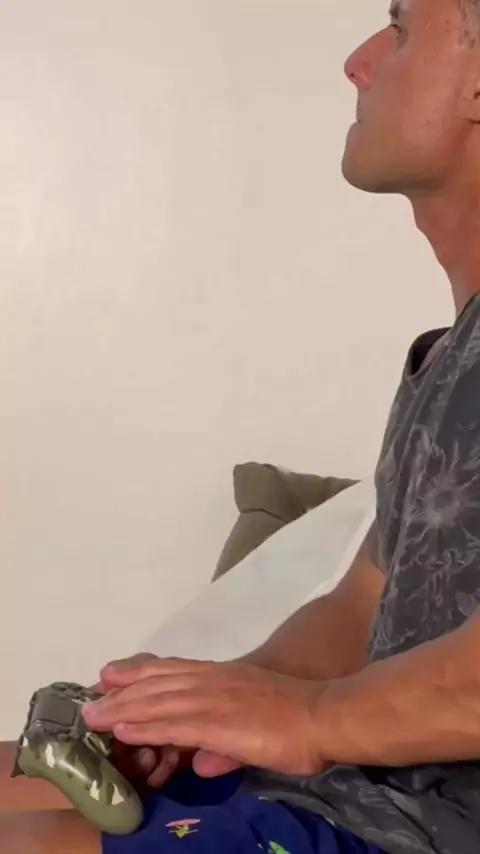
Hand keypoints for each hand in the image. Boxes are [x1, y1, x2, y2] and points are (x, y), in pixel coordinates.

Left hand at [82, 654, 328, 776]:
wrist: (325, 714)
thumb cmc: (297, 718)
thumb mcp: (256, 720)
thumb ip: (224, 740)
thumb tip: (199, 761)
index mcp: (224, 677)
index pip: (175, 671)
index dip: (141, 672)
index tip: (113, 673)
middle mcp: (214, 681)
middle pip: (160, 684)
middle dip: (124, 691)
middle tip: (92, 695)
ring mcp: (215, 699)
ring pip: (160, 702)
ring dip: (124, 708)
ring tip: (95, 714)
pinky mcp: (220, 722)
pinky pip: (176, 724)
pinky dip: (147, 726)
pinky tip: (125, 729)